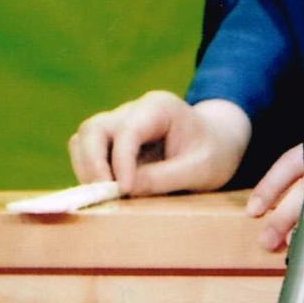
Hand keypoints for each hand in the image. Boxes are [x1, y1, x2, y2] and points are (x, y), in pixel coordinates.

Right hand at [68, 92, 251, 196]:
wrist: (218, 145)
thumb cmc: (213, 154)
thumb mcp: (200, 170)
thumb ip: (164, 178)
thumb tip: (125, 188)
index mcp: (159, 107)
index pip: (128, 131)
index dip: (121, 162)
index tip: (125, 190)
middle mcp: (133, 110)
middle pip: (94, 128)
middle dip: (93, 162)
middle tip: (105, 194)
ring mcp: (119, 124)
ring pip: (84, 138)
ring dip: (87, 168)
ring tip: (105, 195)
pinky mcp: (112, 142)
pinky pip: (87, 152)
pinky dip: (89, 171)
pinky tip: (106, 191)